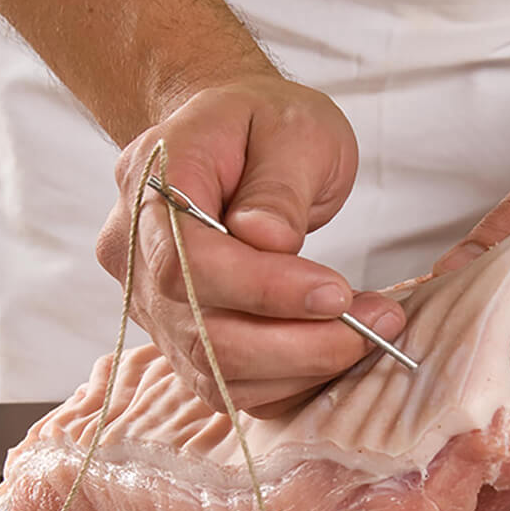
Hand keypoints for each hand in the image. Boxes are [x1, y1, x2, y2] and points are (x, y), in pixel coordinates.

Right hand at [96, 77, 405, 417]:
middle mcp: (135, 256)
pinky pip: (233, 386)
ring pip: (218, 372)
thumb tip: (269, 241)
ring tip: (369, 331)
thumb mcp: (292, 127)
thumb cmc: (264, 124)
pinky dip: (291, 381)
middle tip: (374, 323)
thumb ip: (280, 184)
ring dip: (303, 366)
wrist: (236, 142)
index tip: (336, 292)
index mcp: (150, 186)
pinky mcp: (186, 341)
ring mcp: (155, 306)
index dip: (263, 290)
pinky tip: (336, 350)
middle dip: (297, 342)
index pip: (189, 262)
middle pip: (202, 332)